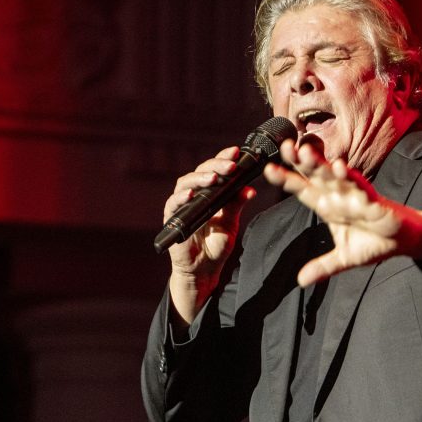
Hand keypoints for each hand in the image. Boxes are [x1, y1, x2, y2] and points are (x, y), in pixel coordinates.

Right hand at [164, 146, 254, 320]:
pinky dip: (181, 198)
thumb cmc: (215, 245)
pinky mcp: (171, 218)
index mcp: (209, 192)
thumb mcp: (231, 223)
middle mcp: (194, 195)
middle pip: (201, 171)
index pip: (215, 169)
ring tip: (214, 177)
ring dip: (200, 178)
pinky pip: (173, 204)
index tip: (237, 152)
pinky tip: (191, 194)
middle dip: (216, 165)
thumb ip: (236, 205)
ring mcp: (181, 205)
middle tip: (231, 164)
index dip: (223, 158)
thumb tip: (250, 189)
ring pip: (185, 183)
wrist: (204, 270)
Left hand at [264, 139, 421, 286]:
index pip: (302, 189)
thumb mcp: (345, 258)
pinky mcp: (371, 198)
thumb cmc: (375, 243)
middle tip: (285, 147)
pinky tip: (339, 167)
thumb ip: (323, 266)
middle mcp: (338, 196)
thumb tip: (301, 281)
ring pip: (333, 175)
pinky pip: (359, 186)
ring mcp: (354, 195)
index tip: (268, 169)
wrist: (404, 242)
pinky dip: (349, 177)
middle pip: (314, 175)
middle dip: (299, 162)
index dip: (285, 179)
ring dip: (320, 164)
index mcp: (328, 206)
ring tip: (305, 151)